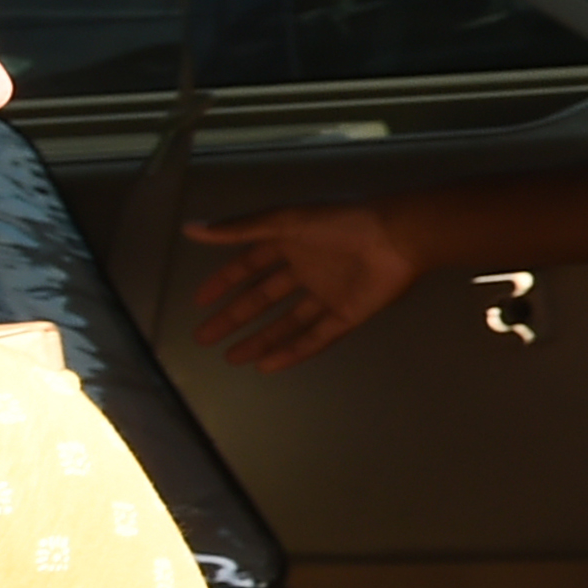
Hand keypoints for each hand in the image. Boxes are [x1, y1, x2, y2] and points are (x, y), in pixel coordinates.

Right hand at [186, 205, 418, 369]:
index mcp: (291, 242)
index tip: (200, 301)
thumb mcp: (285, 221)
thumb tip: (191, 228)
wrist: (397, 237)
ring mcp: (328, 294)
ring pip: (287, 322)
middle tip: (204, 338)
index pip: (249, 265)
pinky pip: (317, 337)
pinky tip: (267, 366)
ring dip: (260, 339)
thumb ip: (240, 229)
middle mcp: (307, 269)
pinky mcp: (350, 314)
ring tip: (231, 358)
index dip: (225, 282)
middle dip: (234, 317)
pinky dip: (293, 351)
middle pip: (263, 298)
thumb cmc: (340, 223)